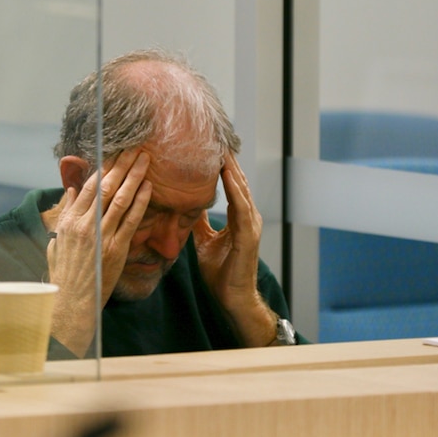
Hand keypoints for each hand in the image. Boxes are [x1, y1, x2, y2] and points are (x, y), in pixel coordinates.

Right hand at [47, 149, 151, 355]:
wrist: (71, 302)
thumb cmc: (63, 274)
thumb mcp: (57, 240)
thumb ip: (65, 213)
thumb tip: (70, 190)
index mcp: (69, 220)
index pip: (88, 185)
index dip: (104, 166)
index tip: (115, 152)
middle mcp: (84, 224)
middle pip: (106, 186)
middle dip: (122, 164)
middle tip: (135, 147)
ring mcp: (101, 235)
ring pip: (120, 199)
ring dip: (134, 176)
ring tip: (145, 159)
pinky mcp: (116, 248)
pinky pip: (131, 219)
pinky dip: (141, 202)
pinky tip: (149, 187)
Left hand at [192, 154, 275, 346]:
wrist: (231, 298)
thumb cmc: (221, 273)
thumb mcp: (205, 242)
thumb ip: (199, 223)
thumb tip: (187, 207)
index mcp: (238, 218)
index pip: (231, 186)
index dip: (223, 167)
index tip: (212, 148)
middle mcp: (247, 217)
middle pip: (238, 182)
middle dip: (229, 161)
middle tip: (218, 139)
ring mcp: (250, 225)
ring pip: (241, 190)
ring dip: (232, 170)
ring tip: (223, 149)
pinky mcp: (249, 235)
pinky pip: (241, 207)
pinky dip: (235, 190)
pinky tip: (227, 175)